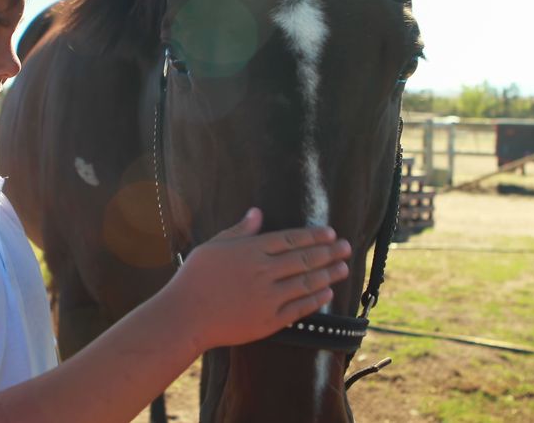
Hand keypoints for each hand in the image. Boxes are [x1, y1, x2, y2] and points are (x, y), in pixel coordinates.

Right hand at [161, 208, 350, 351]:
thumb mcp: (214, 245)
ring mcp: (268, 297)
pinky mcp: (269, 320)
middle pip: (304, 259)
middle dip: (329, 252)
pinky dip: (316, 299)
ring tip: (344, 268)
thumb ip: (240, 230)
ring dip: (328, 274)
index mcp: (252, 250)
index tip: (331, 233)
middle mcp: (264, 271)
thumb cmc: (195, 277)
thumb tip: (257, 212)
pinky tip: (328, 293)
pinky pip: (299, 308)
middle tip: (347, 247)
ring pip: (306, 282)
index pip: (291, 239)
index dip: (314, 236)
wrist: (186, 315)